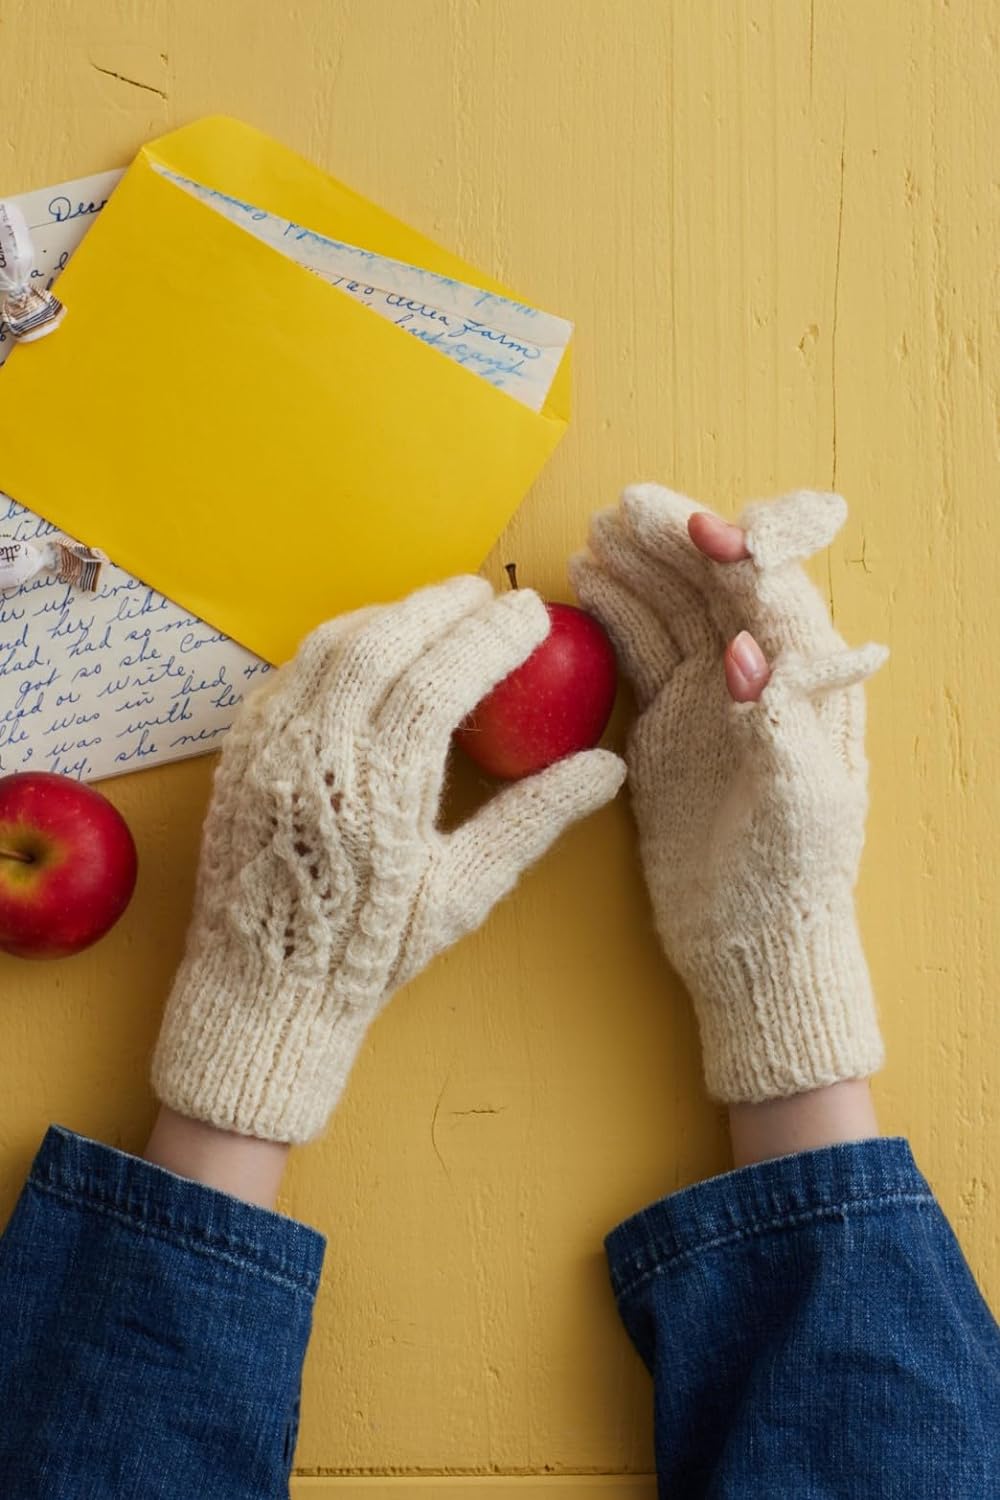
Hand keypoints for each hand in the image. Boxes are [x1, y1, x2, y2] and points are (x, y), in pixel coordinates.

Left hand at [153, 576, 624, 1142]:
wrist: (260, 990)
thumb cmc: (368, 951)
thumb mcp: (461, 892)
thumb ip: (531, 818)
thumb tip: (606, 766)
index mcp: (375, 794)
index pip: (437, 682)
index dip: (488, 638)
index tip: (528, 615)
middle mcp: (313, 757)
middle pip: (381, 645)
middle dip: (439, 607)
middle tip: (483, 595)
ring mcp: (267, 749)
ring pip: (330, 647)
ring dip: (388, 617)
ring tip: (433, 612)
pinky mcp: (239, 750)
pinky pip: (290, 672)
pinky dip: (337, 646)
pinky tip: (368, 648)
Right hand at [570, 486, 886, 1102]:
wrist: (750, 938)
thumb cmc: (793, 874)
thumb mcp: (798, 800)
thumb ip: (777, 719)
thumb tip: (741, 649)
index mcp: (809, 683)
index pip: (773, 597)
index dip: (735, 553)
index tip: (693, 526)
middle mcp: (760, 677)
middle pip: (717, 587)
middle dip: (674, 542)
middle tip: (623, 508)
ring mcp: (710, 698)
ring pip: (675, 609)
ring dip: (640, 568)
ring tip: (597, 534)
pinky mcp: (668, 723)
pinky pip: (641, 651)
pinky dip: (616, 614)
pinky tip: (589, 584)